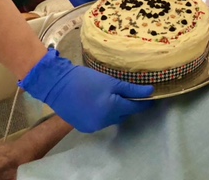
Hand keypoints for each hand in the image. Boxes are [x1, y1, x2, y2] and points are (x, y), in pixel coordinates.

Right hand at [19, 50, 153, 132]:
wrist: (57, 85)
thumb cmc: (85, 79)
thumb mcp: (110, 82)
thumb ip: (131, 89)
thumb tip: (150, 92)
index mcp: (112, 109)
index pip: (134, 108)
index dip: (143, 103)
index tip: (151, 98)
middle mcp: (104, 122)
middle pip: (123, 114)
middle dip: (128, 105)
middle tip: (129, 94)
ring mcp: (93, 127)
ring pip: (112, 119)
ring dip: (115, 110)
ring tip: (111, 97)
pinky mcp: (84, 127)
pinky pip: (100, 122)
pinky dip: (103, 114)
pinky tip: (98, 104)